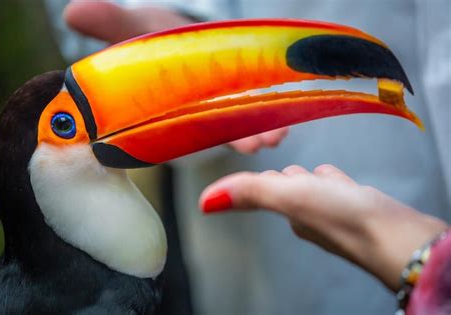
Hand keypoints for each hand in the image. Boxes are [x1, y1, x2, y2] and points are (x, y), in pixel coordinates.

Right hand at [64, 1, 289, 153]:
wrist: (173, 34)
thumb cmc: (150, 34)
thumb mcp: (131, 26)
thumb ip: (108, 21)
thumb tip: (73, 11)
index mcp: (161, 96)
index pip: (173, 117)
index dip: (188, 130)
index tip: (193, 139)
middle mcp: (188, 105)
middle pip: (211, 125)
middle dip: (233, 135)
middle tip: (257, 146)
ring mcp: (213, 101)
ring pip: (235, 120)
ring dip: (256, 129)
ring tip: (277, 137)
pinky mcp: (233, 92)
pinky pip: (251, 106)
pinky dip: (268, 112)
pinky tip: (286, 122)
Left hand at [199, 164, 448, 289]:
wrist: (400, 238)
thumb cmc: (345, 219)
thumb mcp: (289, 196)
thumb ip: (250, 193)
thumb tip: (206, 202)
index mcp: (289, 209)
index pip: (265, 186)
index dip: (257, 174)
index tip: (249, 153)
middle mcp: (308, 213)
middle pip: (286, 186)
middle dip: (280, 171)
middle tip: (270, 147)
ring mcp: (334, 211)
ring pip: (310, 188)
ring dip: (302, 175)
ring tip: (296, 167)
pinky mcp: (359, 209)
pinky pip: (337, 190)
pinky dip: (329, 181)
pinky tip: (330, 176)